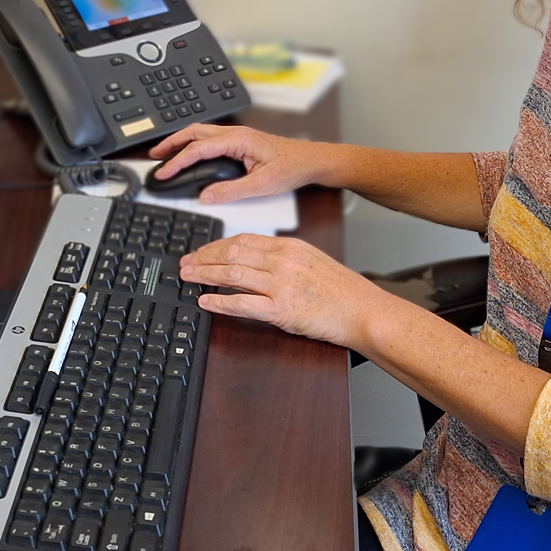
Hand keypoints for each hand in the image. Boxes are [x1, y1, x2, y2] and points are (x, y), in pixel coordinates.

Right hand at [148, 124, 326, 204]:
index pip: (198, 148)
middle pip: (194, 132)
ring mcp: (237, 136)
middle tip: (154, 156)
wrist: (310, 160)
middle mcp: (235, 133)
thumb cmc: (292, 167)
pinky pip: (210, 138)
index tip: (164, 172)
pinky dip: (193, 144)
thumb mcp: (261, 185)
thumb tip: (206, 196)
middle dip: (171, 143)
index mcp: (237, 139)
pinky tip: (190, 154)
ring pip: (200, 132)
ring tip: (165, 153)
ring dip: (181, 141)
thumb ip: (231, 191)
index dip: (177, 161)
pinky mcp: (240, 142)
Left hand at [180, 234, 391, 349]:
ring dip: (204, 274)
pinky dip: (218, 301)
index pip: (243, 239)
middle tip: (185, 263)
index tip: (201, 251)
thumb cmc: (342, 291)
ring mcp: (281, 284)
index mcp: (289, 247)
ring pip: (232, 273)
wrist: (364, 311)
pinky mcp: (282, 309)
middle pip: (232, 252)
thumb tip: (254, 261)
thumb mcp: (312, 262)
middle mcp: (282, 261)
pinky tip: (204, 301)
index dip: (216, 245)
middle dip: (203, 257)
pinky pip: (242, 303)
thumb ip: (283, 259)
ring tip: (187, 277)